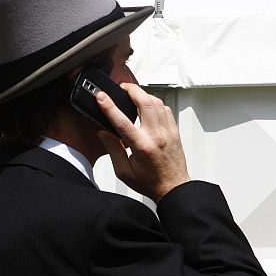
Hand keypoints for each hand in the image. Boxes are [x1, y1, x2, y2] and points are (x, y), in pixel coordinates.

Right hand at [96, 83, 190, 201]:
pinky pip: (165, 109)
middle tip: (122, 87)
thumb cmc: (151, 182)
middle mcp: (156, 136)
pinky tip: (148, 106)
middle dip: (131, 89)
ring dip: (144, 95)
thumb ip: (112, 149)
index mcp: (142, 147)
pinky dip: (155, 104)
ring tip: (133, 95)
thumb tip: (103, 133)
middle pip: (144, 102)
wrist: (173, 188)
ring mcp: (168, 132)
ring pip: (157, 102)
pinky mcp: (174, 131)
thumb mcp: (124, 171)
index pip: (122, 121)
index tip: (101, 97)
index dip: (109, 106)